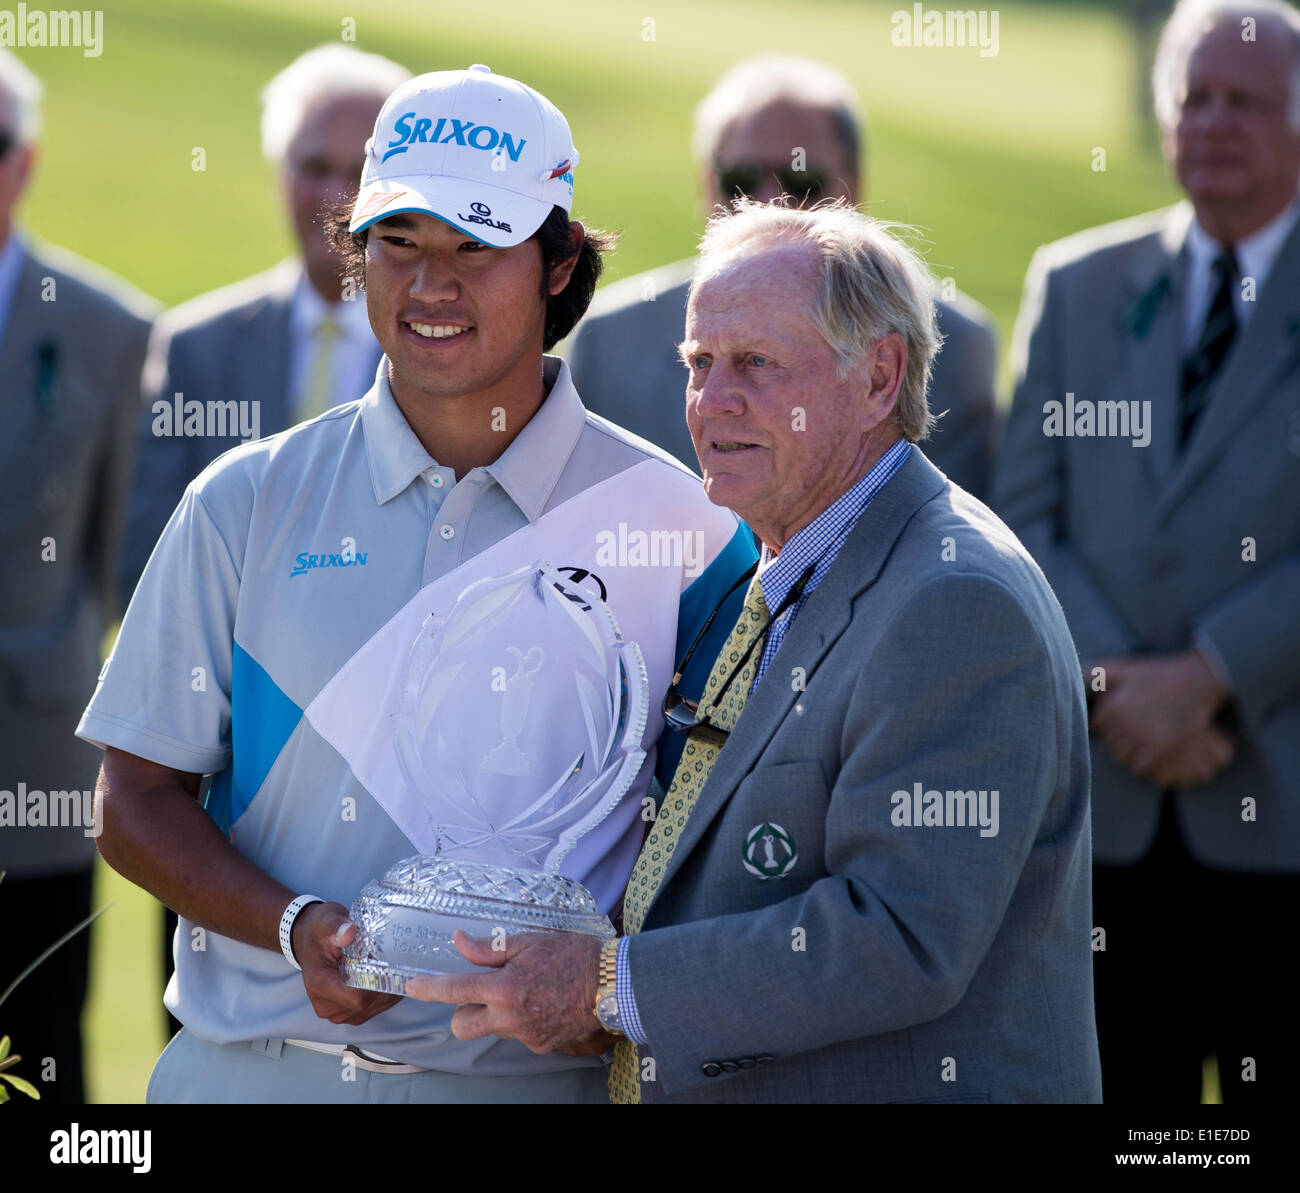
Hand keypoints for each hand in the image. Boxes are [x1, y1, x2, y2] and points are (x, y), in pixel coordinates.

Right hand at [292, 901, 401, 1025]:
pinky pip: (375, 1008)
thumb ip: (336, 927)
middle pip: (369, 1003)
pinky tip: (385, 974)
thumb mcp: (325, 921)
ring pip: (376, 1006)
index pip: (356, 997)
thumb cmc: (319, 931)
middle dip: (385, 982)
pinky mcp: (348, 1014)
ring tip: (387, 964)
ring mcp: (337, 1013)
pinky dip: (385, 992)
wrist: (311, 941)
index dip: (377, 982)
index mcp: (319, 984)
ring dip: (388, 987)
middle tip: (391, 958)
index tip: (387, 961)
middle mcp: (326, 1005)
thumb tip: (349, 932)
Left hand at [404, 930, 613, 1055]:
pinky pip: (517, 1034)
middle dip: (463, 1009)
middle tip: (484, 989)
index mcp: (503, 988)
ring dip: (496, 1012)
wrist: (612, 985)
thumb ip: (491, 948)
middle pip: (462, 1024)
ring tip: (525, 989)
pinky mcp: (541, 1046)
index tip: (412, 986)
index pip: (454, 990)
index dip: (429, 988)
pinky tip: (542, 1003)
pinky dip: (521, 1020)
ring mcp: (524, 1036)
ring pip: (491, 1028)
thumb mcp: (530, 941)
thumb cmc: (573, 955)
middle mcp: (508, 1017)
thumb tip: (460, 942)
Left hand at [1088, 650, 1234, 786]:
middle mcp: (1124, 725)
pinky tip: (1148, 753)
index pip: (1097, 727)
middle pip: (1109, 745)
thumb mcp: (1124, 669)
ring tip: (1138, 744)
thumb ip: (1096, 673)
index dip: (1106, 726)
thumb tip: (1072, 675)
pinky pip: (1140, 767)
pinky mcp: (1161, 750)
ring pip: (1122, 758)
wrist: (1195, 682)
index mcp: (1111, 707)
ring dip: (1128, 754)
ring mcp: (1142, 739)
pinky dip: (1141, 763)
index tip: (1116, 723)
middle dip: (1116, 740)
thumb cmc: (1157, 675)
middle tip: (1130, 734)